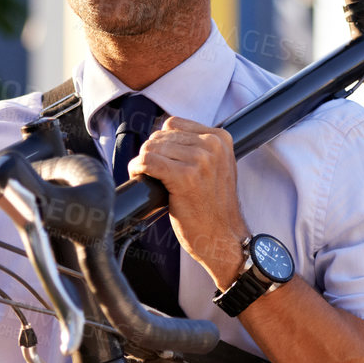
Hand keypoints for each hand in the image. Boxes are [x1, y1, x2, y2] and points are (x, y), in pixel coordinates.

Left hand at [128, 116, 250, 289]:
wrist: (225, 238)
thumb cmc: (214, 208)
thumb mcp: (216, 167)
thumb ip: (198, 148)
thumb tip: (161, 134)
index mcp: (221, 138)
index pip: (174, 124)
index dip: (161, 142)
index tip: (162, 160)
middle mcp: (212, 145)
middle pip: (160, 136)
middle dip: (151, 154)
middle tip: (153, 174)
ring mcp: (200, 160)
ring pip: (151, 147)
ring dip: (143, 163)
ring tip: (150, 178)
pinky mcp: (185, 177)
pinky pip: (147, 161)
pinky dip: (138, 169)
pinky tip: (141, 177)